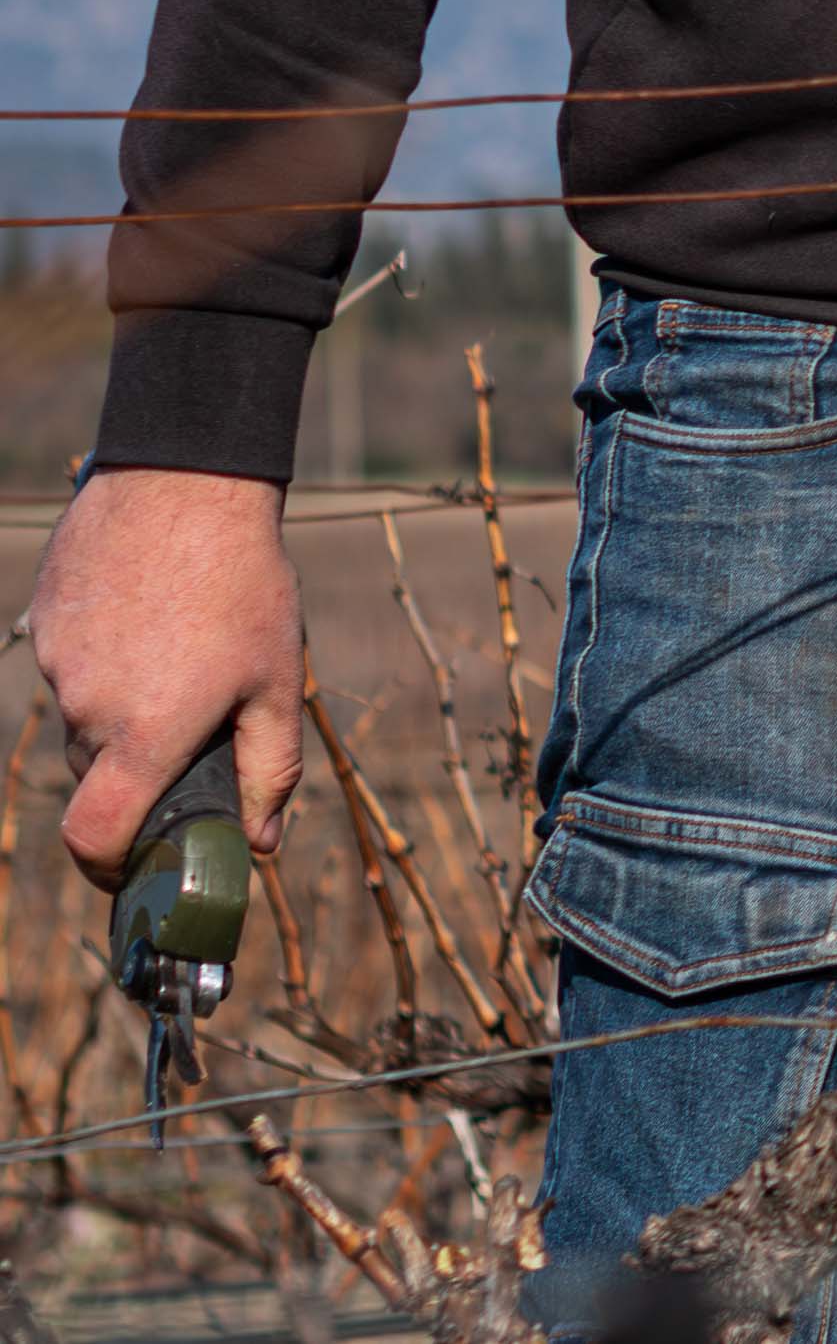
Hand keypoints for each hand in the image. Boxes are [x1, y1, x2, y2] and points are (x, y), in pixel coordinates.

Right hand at [27, 467, 303, 876]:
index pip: (95, 837)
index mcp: (145, 734)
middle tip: (191, 722)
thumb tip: (261, 844)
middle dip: (138, 769)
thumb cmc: (246, 583)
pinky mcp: (43, 624)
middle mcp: (89, 709)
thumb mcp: (277, 680)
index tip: (132, 868)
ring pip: (84, 717)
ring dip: (123, 706)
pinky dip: (104, 659)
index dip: (108, 869)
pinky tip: (147, 615)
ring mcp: (58, 666)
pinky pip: (71, 666)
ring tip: (179, 645)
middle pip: (98, 775)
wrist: (186, 482)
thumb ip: (270, 769)